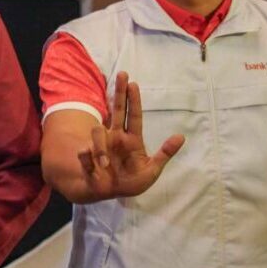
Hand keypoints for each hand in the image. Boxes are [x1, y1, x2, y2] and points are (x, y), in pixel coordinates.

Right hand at [79, 71, 183, 199]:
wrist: (108, 193)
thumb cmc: (131, 182)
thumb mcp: (152, 170)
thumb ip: (165, 154)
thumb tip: (181, 136)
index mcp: (132, 139)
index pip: (133, 115)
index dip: (132, 100)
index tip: (133, 83)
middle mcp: (115, 137)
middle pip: (117, 109)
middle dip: (119, 91)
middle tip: (122, 73)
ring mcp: (101, 144)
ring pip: (97, 133)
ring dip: (100, 149)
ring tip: (104, 166)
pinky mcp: (88, 156)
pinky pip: (85, 151)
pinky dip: (89, 159)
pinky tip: (94, 168)